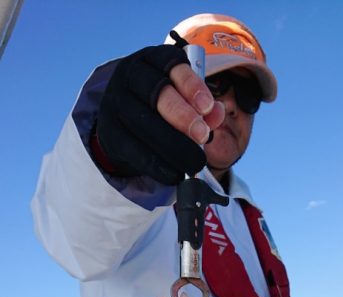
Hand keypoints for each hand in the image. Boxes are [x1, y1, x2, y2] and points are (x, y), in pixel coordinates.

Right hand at [95, 45, 224, 183]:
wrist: (123, 125)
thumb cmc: (160, 109)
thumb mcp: (182, 100)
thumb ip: (203, 107)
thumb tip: (217, 113)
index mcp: (152, 60)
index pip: (171, 64)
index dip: (191, 84)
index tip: (208, 107)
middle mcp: (130, 74)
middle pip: (157, 91)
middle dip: (183, 115)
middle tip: (202, 136)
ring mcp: (115, 101)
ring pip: (144, 122)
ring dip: (172, 144)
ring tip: (195, 162)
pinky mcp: (109, 130)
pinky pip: (132, 148)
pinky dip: (156, 164)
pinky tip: (174, 173)